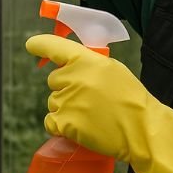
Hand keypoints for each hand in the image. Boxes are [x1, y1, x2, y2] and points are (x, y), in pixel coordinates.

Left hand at [26, 34, 172, 172]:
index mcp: (85, 60)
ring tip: (90, 113)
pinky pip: (50, 121)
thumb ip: (88, 64)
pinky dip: (60, 125)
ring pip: (53, 101)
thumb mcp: (111, 69)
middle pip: (54, 79)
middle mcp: (73, 78)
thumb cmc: (130, 97)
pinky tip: (78, 125)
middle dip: (65, 86)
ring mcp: (67, 101)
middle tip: (88, 96)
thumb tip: (70, 65)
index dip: (40, 44)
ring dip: (65, 107)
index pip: (54, 46)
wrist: (141, 128)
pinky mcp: (65, 123)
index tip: (31, 44)